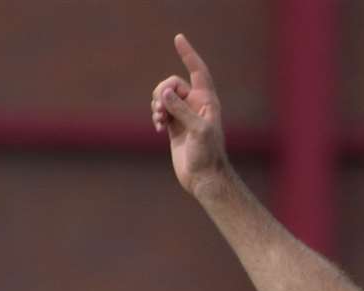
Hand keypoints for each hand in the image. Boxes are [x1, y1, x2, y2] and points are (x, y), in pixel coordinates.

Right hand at [151, 34, 228, 195]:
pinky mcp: (175, 126)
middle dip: (162, 91)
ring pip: (164, 96)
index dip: (188, 54)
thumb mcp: (197, 130)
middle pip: (172, 83)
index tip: (178, 38)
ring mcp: (184, 115)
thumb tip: (165, 92)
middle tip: (161, 109)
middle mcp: (196, 105)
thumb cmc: (207, 155)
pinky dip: (156, 115)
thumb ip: (181, 109)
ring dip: (157, 104)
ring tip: (159, 120)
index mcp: (207, 101)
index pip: (198, 71)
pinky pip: (160, 110)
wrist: (204, 178)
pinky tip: (158, 127)